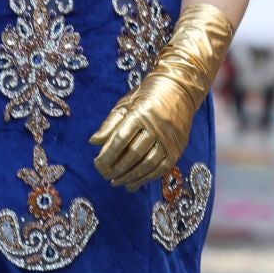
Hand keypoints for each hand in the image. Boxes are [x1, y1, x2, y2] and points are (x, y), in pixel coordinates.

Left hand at [90, 74, 193, 190]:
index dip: (108, 154)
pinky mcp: (178, 148)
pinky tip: (134, 183)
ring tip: (117, 182)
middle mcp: (157, 126)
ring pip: (148, 164)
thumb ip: (111, 123)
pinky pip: (161, 168)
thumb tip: (93, 142)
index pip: (121, 138)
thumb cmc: (147, 95)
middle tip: (106, 176)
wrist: (180, 89)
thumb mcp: (126, 103)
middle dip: (117, 168)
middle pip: (134, 153)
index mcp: (141, 112)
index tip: (98, 164)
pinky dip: (146, 178)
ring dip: (130, 176)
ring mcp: (170, 138)